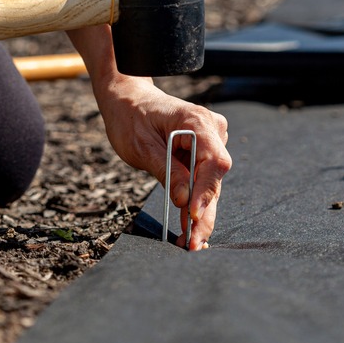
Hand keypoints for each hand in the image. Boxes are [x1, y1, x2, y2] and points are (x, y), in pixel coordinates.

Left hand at [94, 76, 231, 250]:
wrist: (128, 99)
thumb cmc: (131, 116)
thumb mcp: (142, 146)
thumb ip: (167, 171)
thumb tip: (185, 201)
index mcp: (198, 121)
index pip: (213, 161)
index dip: (205, 191)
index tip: (193, 216)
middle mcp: (212, 130)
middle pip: (214, 178)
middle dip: (204, 213)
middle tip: (193, 243)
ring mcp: (211, 141)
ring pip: (210, 184)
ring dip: (200, 214)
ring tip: (189, 242)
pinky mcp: (204, 153)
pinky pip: (203, 181)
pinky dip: (195, 203)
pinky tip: (190, 228)